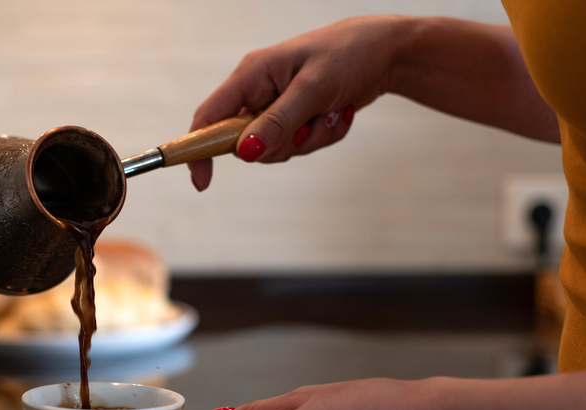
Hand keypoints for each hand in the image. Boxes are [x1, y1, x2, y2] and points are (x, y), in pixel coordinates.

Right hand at [188, 15, 409, 189]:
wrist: (386, 52)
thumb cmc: (348, 56)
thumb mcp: (313, 89)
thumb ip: (278, 122)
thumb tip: (246, 153)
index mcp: (252, 75)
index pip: (209, 118)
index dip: (199, 150)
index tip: (202, 182)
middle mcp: (259, 91)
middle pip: (246, 143)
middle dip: (282, 144)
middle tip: (309, 126)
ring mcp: (277, 106)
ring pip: (277, 149)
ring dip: (310, 139)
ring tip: (333, 111)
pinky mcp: (296, 117)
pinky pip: (299, 146)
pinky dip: (323, 136)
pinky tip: (339, 112)